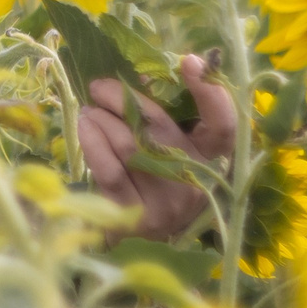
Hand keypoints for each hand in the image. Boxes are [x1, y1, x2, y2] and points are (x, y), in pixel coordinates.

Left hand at [85, 53, 236, 242]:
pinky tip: (84, 126)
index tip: (190, 62)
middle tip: (99, 86)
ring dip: (102, 118)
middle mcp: (194, 184)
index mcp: (210, 162)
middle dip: (123, 98)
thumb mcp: (166, 152)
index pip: (223, 126)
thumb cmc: (150, 183)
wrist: (132, 245)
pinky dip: (92, 140)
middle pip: (160, 128)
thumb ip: (160, 119)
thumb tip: (138, 76)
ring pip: (130, 144)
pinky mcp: (133, 218)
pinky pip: (109, 168)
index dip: (211, 93)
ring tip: (88, 109)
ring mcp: (165, 205)